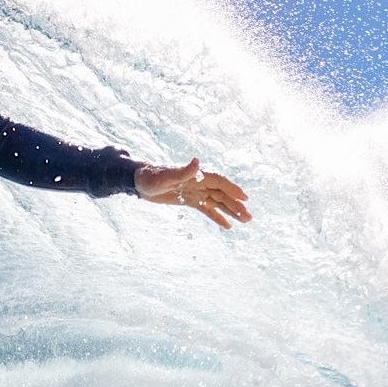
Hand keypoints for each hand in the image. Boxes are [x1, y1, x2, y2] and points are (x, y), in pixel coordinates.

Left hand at [135, 158, 251, 229]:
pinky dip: (217, 216)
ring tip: (245, 220)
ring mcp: (194, 191)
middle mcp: (198, 182)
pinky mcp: (188, 200)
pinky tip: (228, 225)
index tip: (245, 198)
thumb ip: (183, 171)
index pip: (219, 182)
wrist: (137, 182)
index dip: (232, 189)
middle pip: (222, 194)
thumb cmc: (150, 177)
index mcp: (196, 175)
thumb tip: (197, 161)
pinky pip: (206, 209)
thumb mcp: (166, 175)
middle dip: (236, 205)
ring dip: (231, 211)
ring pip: (217, 202)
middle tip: (249, 217)